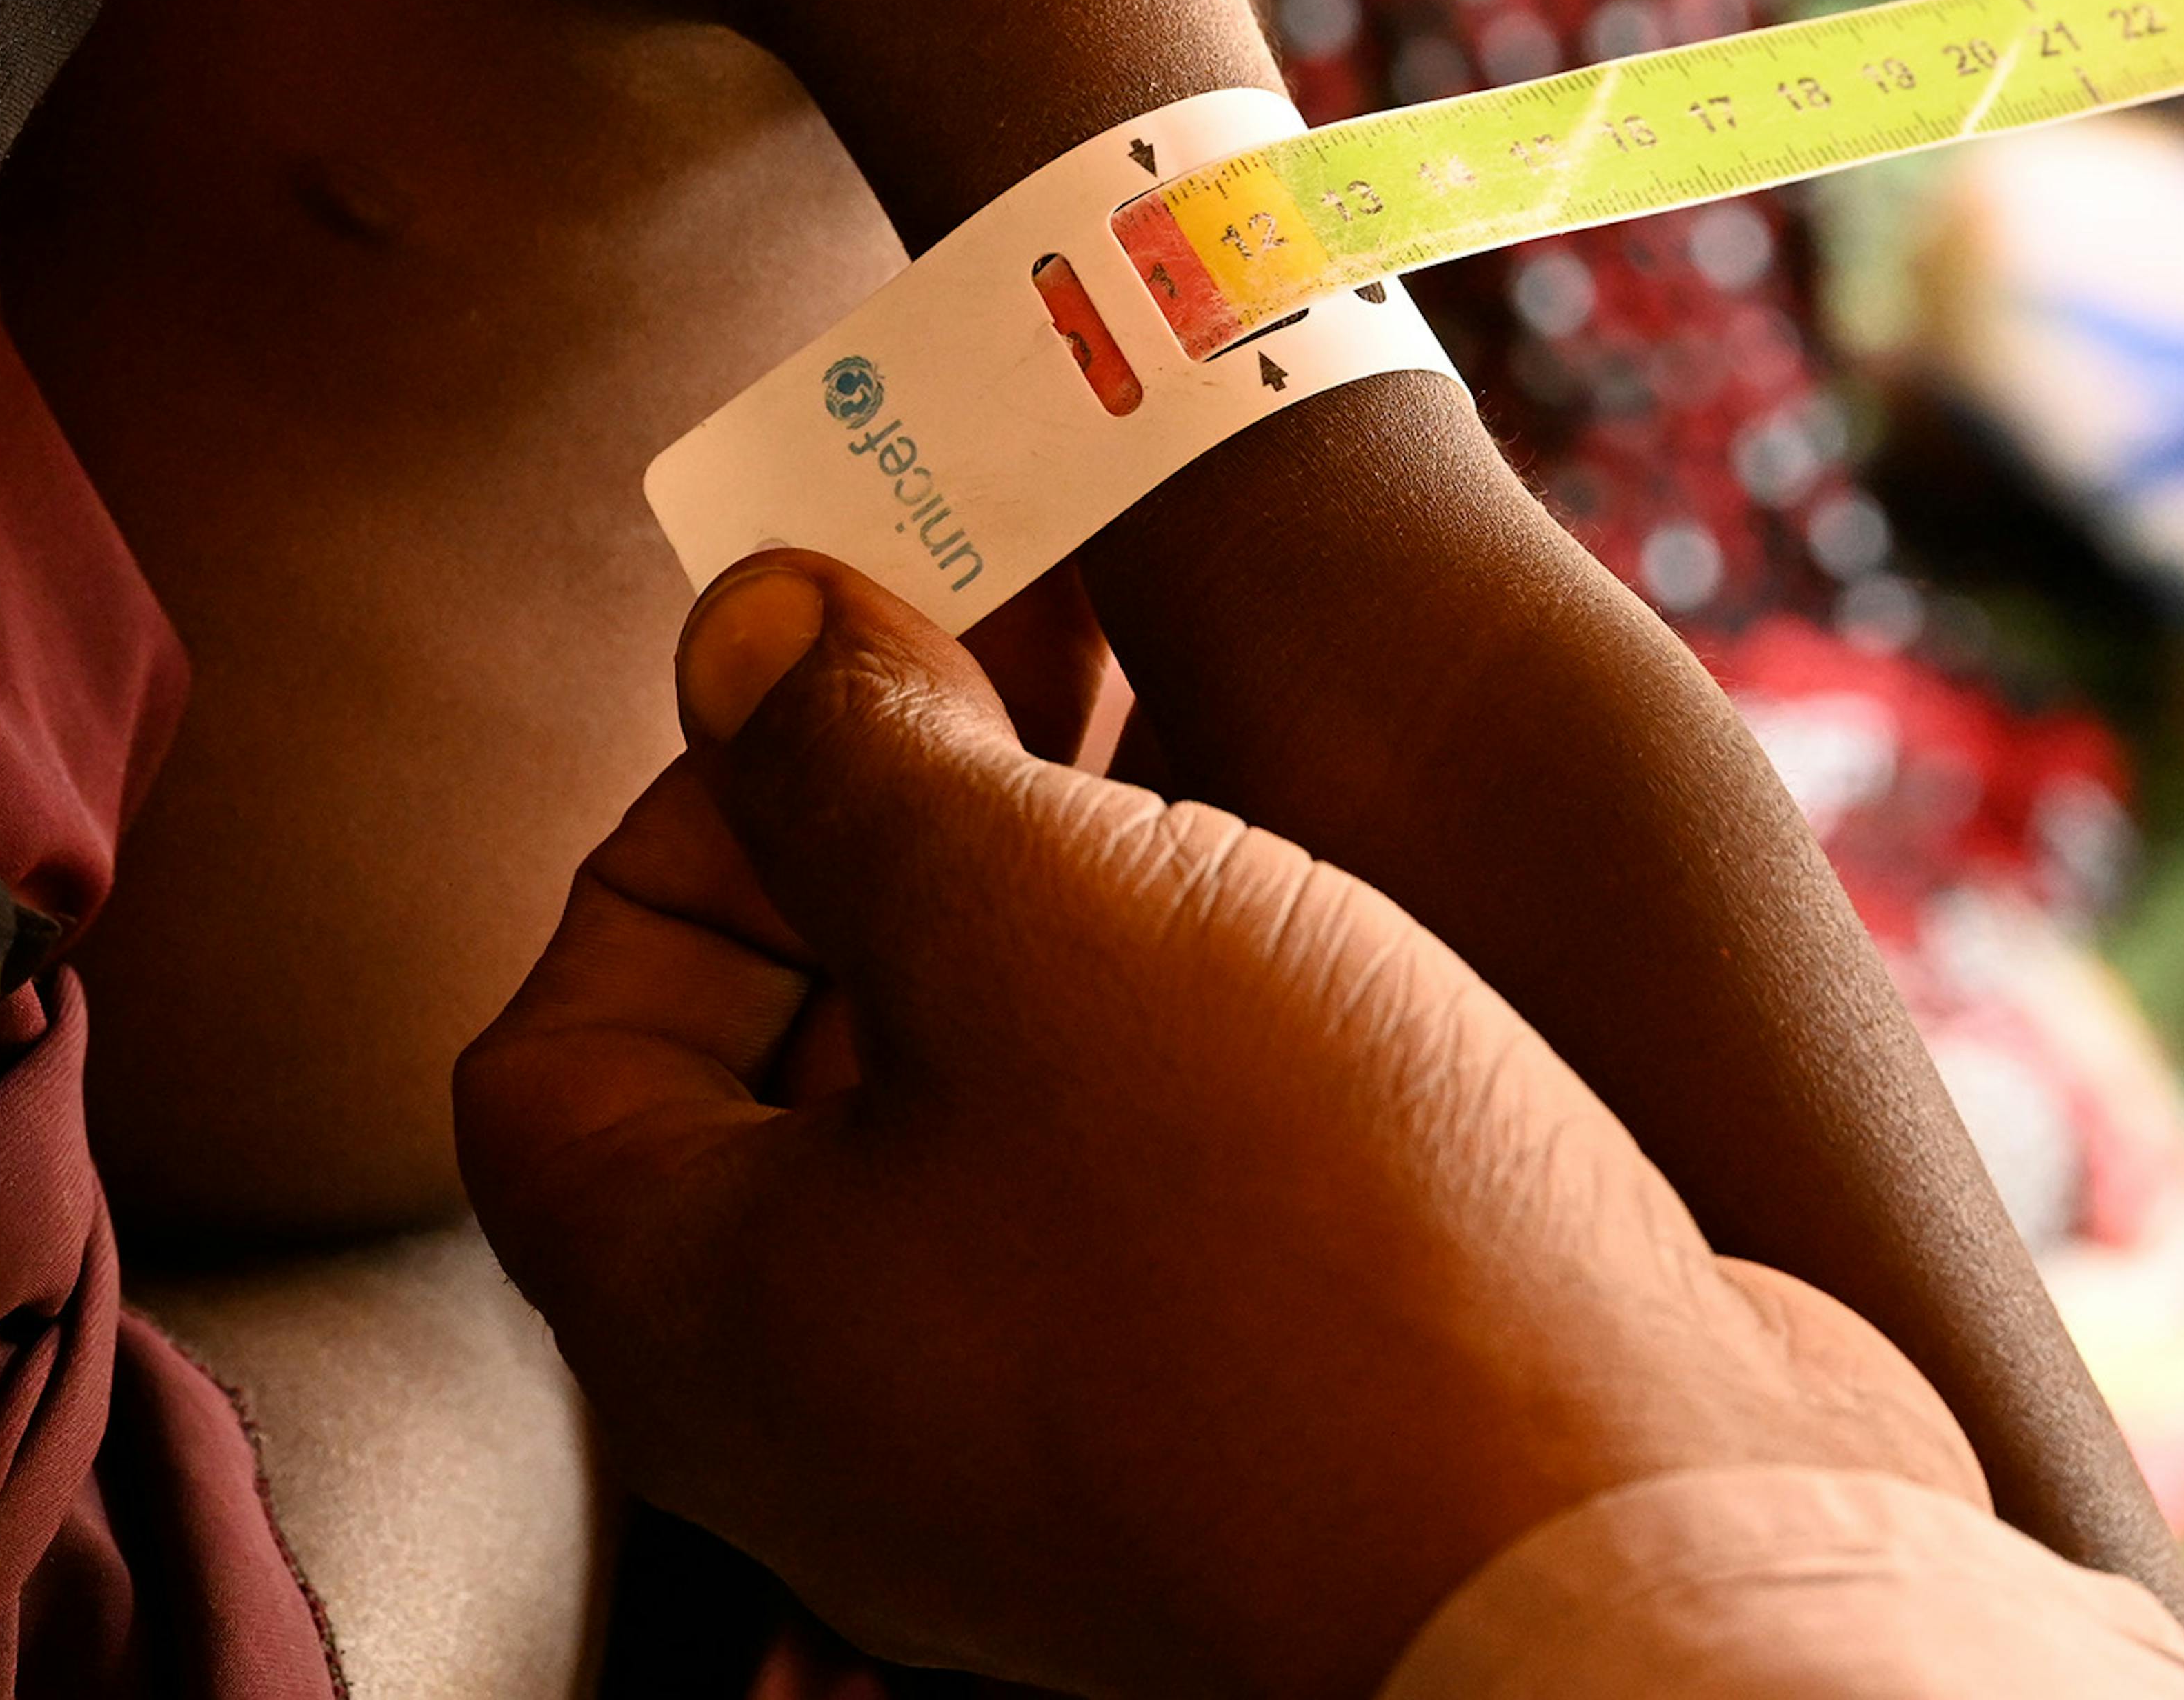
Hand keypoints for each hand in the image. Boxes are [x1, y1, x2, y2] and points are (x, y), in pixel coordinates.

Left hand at [456, 554, 1986, 1699]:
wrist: (1628, 1548)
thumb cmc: (1295, 1236)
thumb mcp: (1035, 909)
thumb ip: (856, 760)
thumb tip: (745, 635)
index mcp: (705, 1321)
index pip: (555, 1052)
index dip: (670, 836)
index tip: (849, 696)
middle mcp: (835, 1414)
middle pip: (764, 1076)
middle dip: (881, 837)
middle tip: (1033, 647)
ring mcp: (1030, 1447)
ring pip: (969, 1127)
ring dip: (1046, 919)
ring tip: (1186, 736)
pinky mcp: (1222, 1438)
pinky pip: (1130, 1206)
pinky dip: (1170, 1046)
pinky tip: (1302, 919)